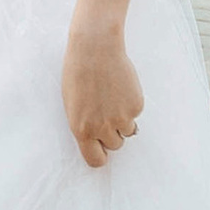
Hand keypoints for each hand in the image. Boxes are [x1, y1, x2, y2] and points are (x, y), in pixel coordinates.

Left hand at [63, 19, 142, 170]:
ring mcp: (120, 118)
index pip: (95, 160)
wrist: (95, 48)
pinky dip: (131, 104)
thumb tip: (100, 140)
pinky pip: (135, 114)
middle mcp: (101, 128)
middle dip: (113, 133)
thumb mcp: (73, 105)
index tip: (103, 149)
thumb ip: (85, 125)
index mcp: (81, 130)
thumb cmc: (79, 73)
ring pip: (128, 131)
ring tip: (113, 97)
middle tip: (107, 111)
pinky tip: (121, 87)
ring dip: (123, 120)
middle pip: (115, 145)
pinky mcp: (136, 106)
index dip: (101, 155)